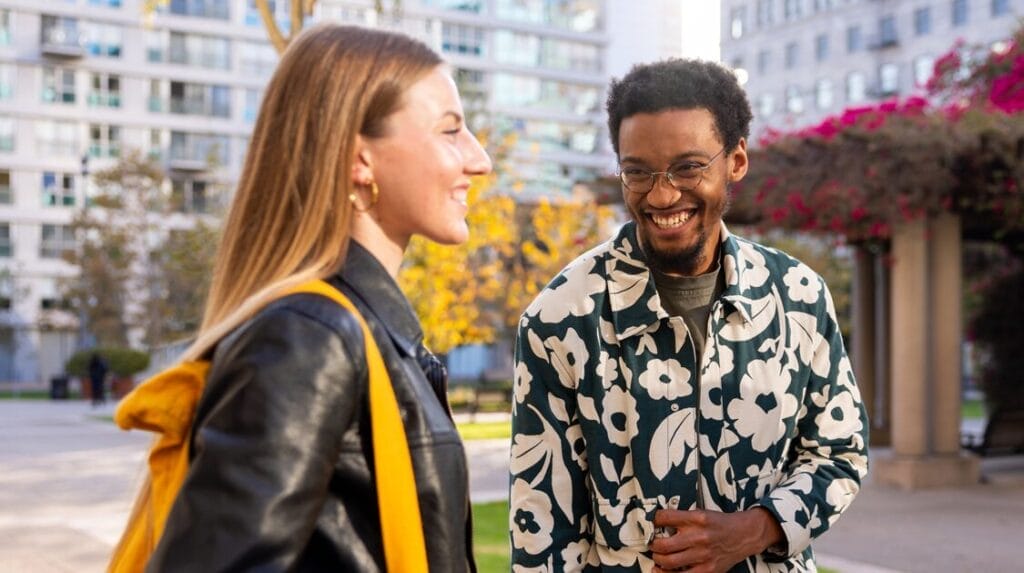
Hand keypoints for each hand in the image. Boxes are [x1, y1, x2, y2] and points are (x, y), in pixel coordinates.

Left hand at [647, 508, 783, 572]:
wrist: (744, 535)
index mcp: (697, 519)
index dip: (653, 521)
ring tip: (657, 557)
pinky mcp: (708, 570)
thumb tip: (658, 524)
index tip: (652, 524)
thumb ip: (682, 518)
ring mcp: (703, 555)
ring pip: (669, 562)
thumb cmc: (720, 524)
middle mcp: (699, 536)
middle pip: (663, 544)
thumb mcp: (702, 513)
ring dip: (657, 560)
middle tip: (652, 544)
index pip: (665, 518)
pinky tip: (661, 570)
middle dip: (653, 545)